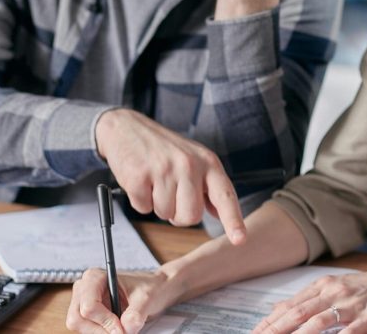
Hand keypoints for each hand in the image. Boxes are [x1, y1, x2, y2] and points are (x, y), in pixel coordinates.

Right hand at [65, 268, 184, 333]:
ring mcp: (82, 302)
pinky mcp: (86, 314)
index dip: (105, 322)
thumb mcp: (146, 298)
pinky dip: (102, 332)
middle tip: (121, 333)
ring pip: (80, 327)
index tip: (122, 330)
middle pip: (78, 318)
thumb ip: (135, 314)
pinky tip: (115, 328)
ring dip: (101, 332)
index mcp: (95, 277)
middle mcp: (84, 288)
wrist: (153, 290)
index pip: (89, 306)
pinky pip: (87, 330)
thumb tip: (126, 330)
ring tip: (121, 328)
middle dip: (100, 330)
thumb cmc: (148, 287)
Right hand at [95, 109, 245, 244]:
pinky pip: (143, 208)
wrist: (126, 128)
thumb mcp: (194, 159)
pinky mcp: (139, 175)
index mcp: (208, 162)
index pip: (225, 195)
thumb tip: (219, 213)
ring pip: (165, 214)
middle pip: (191, 216)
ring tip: (154, 181)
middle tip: (170, 194)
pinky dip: (140, 200)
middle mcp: (189, 165)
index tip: (240, 239)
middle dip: (178, 215)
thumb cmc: (163, 149)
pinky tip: (141, 180)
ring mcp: (164, 169)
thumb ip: (208, 186)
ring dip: (157, 205)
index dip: (233, 220)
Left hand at [254, 270, 366, 333]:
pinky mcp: (366, 319)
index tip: (254, 332)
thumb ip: (307, 299)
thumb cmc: (366, 289)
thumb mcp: (334, 287)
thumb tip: (277, 309)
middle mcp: (333, 293)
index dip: (270, 320)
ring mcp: (349, 306)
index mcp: (323, 285)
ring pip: (318, 321)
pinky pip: (347, 332)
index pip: (290, 305)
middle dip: (275, 329)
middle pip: (298, 313)